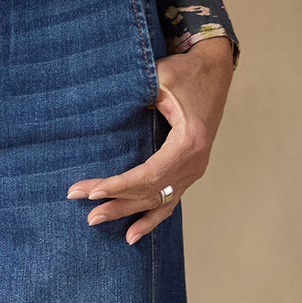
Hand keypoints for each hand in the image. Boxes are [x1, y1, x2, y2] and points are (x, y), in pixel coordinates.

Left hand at [66, 35, 234, 242]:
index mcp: (188, 143)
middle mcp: (194, 164)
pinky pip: (169, 201)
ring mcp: (193, 171)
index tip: (90, 192)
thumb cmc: (186, 71)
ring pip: (157, 202)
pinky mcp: (190, 171)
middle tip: (87, 214)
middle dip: (115, 203)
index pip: (146, 175)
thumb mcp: (160, 79)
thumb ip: (136, 96)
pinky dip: (150, 219)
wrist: (214, 68)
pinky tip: (132, 234)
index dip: (117, 186)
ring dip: (127, 214)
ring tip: (96, 222)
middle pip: (149, 193)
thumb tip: (102, 111)